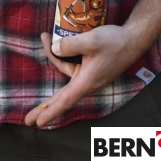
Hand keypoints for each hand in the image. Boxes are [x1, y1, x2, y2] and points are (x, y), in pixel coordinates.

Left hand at [24, 27, 140, 127]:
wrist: (132, 40)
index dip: (49, 112)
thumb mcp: (90, 41)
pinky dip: (62, 55)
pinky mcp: (89, 68)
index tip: (37, 123)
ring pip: (64, 71)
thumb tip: (55, 48)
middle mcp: (86, 82)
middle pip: (61, 97)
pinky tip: (57, 42)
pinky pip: (70, 65)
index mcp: (86, 82)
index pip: (64, 101)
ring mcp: (87, 76)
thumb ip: (69, 45)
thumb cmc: (114, 43)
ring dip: (53, 56)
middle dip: (44, 107)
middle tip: (27, 120)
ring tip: (46, 36)